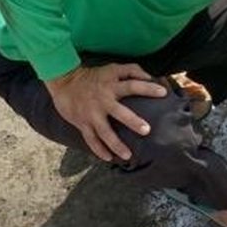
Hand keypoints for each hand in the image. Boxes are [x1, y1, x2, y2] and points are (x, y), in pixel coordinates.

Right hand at [45, 63, 168, 161]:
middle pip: (120, 112)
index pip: (133, 86)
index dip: (148, 88)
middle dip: (133, 122)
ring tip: (128, 155)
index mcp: (112, 86)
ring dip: (116, 144)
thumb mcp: (112, 68)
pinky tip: (109, 158)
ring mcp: (92, 114)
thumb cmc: (94, 76)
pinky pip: (91, 139)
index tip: (163, 93)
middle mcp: (103, 101)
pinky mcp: (82, 123)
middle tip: (146, 130)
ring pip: (104, 132)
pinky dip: (99, 150)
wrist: (63, 81)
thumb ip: (132, 70)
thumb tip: (151, 77)